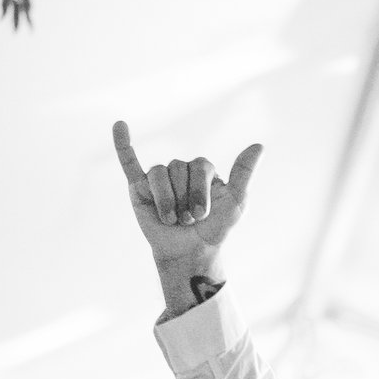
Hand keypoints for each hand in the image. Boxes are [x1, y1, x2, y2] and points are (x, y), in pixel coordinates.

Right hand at [112, 120, 262, 313]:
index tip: (202, 215)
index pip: (199, 165)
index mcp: (202, 170)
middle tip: (187, 220)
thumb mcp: (236, 202)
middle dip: (184, 198)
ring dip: (166, 201)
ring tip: (171, 219)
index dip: (199, 191)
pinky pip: (129, 162)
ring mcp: (159, 177)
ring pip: (158, 174)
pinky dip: (122, 144)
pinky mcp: (139, 187)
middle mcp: (180, 169)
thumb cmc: (214, 228)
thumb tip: (259, 145)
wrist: (190, 253)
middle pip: (178, 168)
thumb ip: (244, 173)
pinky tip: (119, 125)